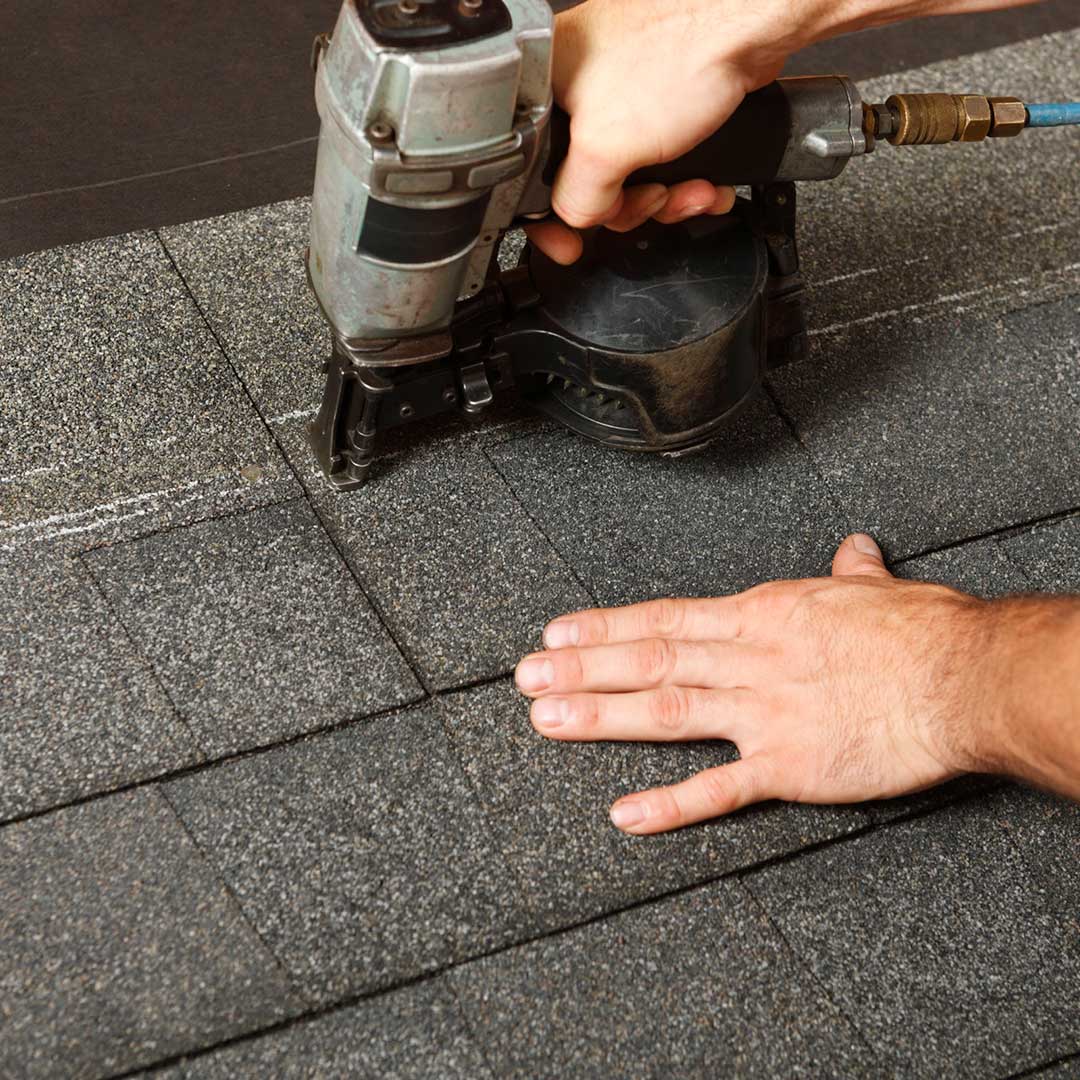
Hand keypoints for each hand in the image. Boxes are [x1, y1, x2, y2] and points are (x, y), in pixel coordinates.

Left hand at [515, 533, 1004, 833]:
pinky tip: (626, 814)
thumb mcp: (874, 590)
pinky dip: (671, 802)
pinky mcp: (790, 764)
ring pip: (666, 711)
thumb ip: (850, 571)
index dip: (605, 627)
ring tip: (548, 722)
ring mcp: (763, 711)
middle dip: (581, 669)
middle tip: (525, 678)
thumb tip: (852, 549)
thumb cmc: (922, 631)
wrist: (963, 677)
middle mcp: (748, 658)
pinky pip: (720, 786)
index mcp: (760, 615)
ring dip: (601, 717)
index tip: (557, 632)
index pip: (664, 618)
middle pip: (648, 660)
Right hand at [525, 0, 816, 264]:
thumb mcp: (605, 148)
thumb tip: (579, 220)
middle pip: (587, 182)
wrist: (751, 22)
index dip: (550, 218)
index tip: (571, 243)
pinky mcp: (663, 99)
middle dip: (628, 205)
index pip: (529, 169)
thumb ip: (576, 199)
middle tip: (651, 199)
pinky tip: (704, 182)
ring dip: (665, 198)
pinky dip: (684, 179)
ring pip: (629, 176)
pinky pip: (662, 160)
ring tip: (689, 190)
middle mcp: (580, 84)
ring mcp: (624, 91)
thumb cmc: (682, 51)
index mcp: (545, 84)